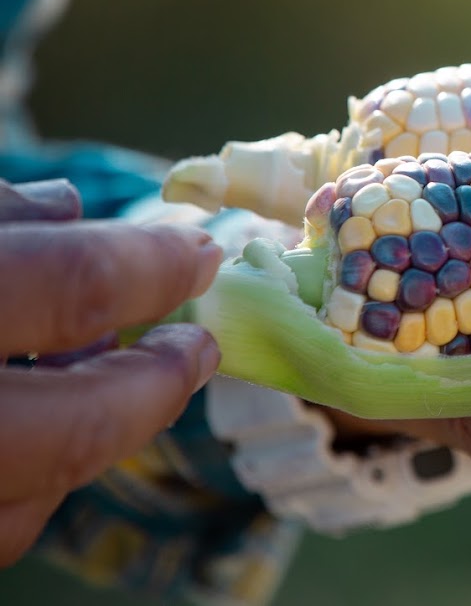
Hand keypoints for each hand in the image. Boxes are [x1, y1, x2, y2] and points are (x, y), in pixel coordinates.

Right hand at [0, 179, 224, 565]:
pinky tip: (38, 428)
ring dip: (91, 444)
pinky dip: (27, 484)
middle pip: (68, 432)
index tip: (198, 256)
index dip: (149, 269)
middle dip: (151, 388)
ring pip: (23, 509)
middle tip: (196, 347)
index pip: (71, 289)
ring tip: (121, 384)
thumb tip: (71, 209)